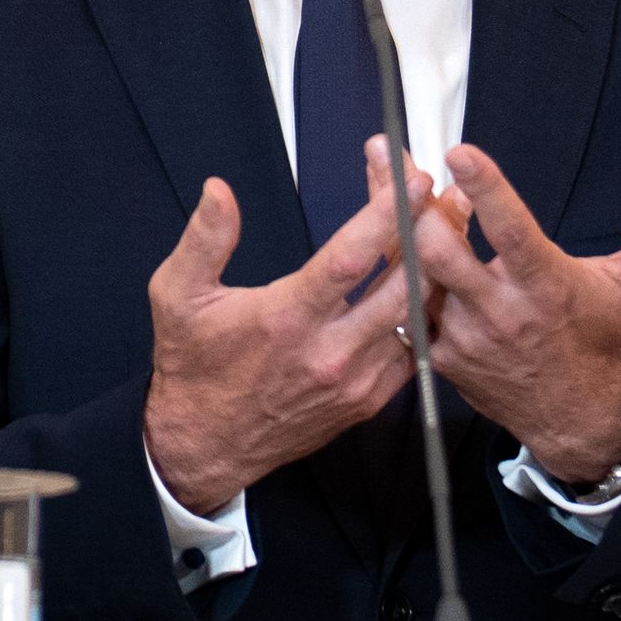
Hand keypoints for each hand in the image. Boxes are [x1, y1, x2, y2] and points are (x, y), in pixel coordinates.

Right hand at [142, 141, 422, 514]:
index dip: (388, 214)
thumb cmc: (194, 366)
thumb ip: (204, 239)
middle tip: (439, 198)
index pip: (352, 258)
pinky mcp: (368, 400)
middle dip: (428, 233)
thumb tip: (218, 191)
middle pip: (404, 285)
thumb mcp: (178, 295)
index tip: (411, 179)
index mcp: (286, 318)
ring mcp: (354, 380)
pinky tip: (424, 284)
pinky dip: (422, 314)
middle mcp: (329, 352)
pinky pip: (412, 351)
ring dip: (433, 271)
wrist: (206, 442)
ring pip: (417, 318)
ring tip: (442, 231)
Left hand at [416, 143, 620, 486]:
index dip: (486, 190)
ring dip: (400, 229)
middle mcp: (500, 313)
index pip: (511, 232)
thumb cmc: (609, 338)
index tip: (459, 151)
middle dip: (417, 206)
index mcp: (547, 286)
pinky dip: (397, 272)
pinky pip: (406, 307)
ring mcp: (465, 338)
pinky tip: (392, 237)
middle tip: (406, 165)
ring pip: (414, 275)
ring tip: (389, 181)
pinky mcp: (441, 356)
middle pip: (441, 252)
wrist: (580, 414)